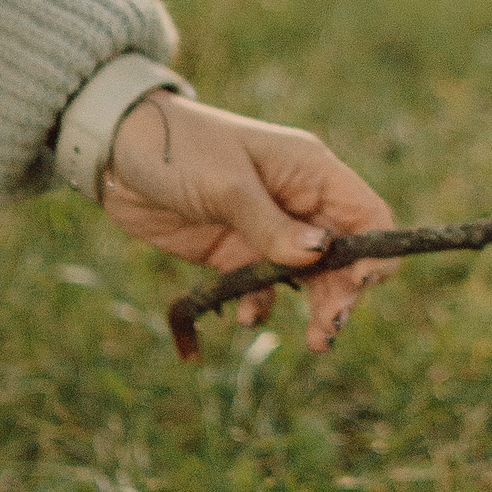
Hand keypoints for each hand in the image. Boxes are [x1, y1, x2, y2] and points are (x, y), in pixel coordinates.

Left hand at [99, 94, 395, 350]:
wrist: (115, 152)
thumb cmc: (177, 149)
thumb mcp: (226, 184)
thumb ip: (271, 224)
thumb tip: (320, 256)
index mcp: (311, 172)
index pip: (369, 214)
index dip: (375, 252)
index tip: (359, 287)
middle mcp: (300, 202)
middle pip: (345, 256)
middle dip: (344, 293)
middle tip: (328, 329)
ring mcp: (269, 229)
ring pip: (311, 278)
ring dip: (316, 309)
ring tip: (315, 342)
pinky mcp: (236, 253)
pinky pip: (265, 288)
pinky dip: (262, 306)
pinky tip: (246, 316)